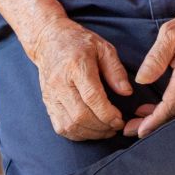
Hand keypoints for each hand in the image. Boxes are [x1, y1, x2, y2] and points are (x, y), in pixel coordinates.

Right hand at [22, 15, 132, 140]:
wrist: (48, 40)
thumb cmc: (79, 42)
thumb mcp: (103, 48)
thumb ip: (116, 70)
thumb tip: (127, 92)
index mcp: (76, 66)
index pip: (92, 97)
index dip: (107, 113)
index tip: (120, 119)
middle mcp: (60, 83)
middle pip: (80, 115)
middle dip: (102, 127)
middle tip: (116, 126)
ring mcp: (51, 95)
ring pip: (70, 125)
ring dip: (91, 133)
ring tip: (105, 130)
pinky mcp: (47, 103)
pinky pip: (60, 127)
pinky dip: (77, 134)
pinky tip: (90, 130)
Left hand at [127, 5, 174, 138]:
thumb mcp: (170, 33)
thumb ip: (155, 57)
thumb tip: (141, 80)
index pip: (171, 105)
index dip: (154, 120)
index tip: (139, 132)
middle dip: (152, 126)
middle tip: (129, 131)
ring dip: (159, 120)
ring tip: (136, 123)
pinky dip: (167, 111)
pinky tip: (151, 109)